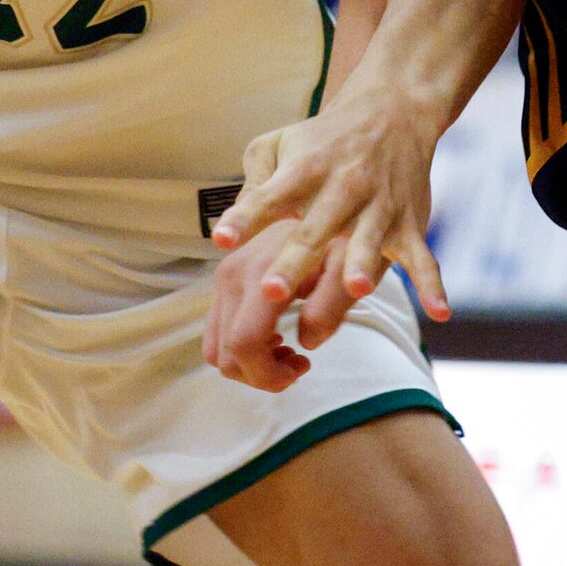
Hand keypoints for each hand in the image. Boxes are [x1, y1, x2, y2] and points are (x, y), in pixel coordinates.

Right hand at [203, 220, 357, 390]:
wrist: (328, 191)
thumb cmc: (346, 231)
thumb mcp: (350, 267)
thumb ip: (332, 306)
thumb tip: (306, 343)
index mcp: (260, 275)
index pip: (244, 345)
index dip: (270, 374)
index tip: (303, 367)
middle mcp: (232, 274)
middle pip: (224, 355)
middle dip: (259, 374)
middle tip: (298, 363)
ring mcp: (224, 274)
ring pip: (215, 347)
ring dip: (249, 362)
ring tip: (288, 349)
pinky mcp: (225, 276)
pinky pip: (219, 328)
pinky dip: (241, 344)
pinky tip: (275, 332)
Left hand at [206, 88, 448, 321]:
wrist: (392, 110)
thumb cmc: (322, 138)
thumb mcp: (277, 144)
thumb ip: (253, 184)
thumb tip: (231, 232)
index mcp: (303, 170)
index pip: (268, 197)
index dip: (245, 219)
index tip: (222, 240)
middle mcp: (341, 188)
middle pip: (313, 230)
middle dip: (293, 261)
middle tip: (270, 291)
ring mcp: (378, 208)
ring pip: (369, 241)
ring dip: (362, 265)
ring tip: (357, 289)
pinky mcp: (409, 224)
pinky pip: (423, 258)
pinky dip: (432, 285)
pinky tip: (439, 312)